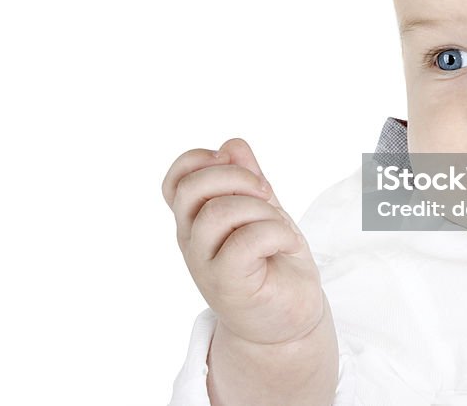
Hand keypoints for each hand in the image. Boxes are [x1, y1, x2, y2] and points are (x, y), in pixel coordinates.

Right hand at [162, 138, 324, 345]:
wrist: (289, 321)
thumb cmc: (274, 264)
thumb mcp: (264, 211)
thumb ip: (247, 179)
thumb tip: (232, 145)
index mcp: (197, 218)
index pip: (177, 179)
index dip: (201, 161)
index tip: (234, 167)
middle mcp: (193, 240)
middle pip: (192, 188)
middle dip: (235, 177)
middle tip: (265, 193)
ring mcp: (205, 264)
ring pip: (220, 212)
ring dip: (261, 210)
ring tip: (279, 228)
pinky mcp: (227, 284)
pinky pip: (245, 241)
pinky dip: (275, 234)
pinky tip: (286, 245)